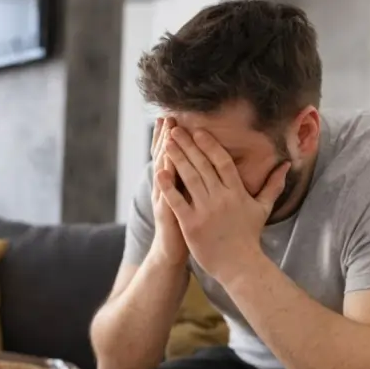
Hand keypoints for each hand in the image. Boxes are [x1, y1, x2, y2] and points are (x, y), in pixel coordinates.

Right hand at [148, 117, 188, 267]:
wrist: (172, 251)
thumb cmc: (187, 225)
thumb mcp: (191, 200)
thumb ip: (197, 181)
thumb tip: (207, 163)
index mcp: (174, 182)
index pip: (171, 154)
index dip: (170, 137)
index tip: (172, 117)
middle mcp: (165, 187)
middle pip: (164, 157)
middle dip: (167, 138)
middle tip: (168, 117)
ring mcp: (164, 199)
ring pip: (162, 172)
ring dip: (164, 153)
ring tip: (166, 135)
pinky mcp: (167, 213)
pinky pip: (165, 195)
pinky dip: (164, 182)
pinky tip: (162, 168)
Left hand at [159, 127, 289, 283]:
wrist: (240, 266)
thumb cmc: (249, 237)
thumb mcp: (263, 208)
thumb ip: (273, 185)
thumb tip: (287, 165)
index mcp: (237, 192)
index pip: (223, 162)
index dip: (210, 145)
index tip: (198, 131)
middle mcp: (222, 198)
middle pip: (203, 165)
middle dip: (189, 145)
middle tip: (176, 129)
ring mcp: (205, 211)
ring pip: (189, 178)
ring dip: (177, 158)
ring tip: (167, 142)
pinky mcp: (191, 224)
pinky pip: (177, 201)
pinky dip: (168, 186)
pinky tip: (158, 171)